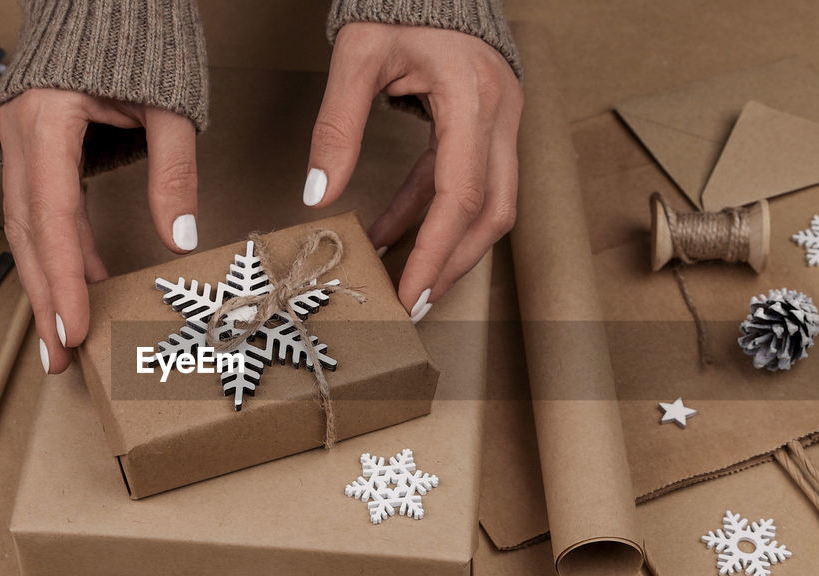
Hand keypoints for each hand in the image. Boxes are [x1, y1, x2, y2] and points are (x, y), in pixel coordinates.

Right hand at [0, 88, 198, 372]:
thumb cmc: (137, 35)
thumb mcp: (169, 105)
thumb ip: (173, 171)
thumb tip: (177, 238)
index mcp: (47, 119)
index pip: (54, 217)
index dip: (63, 279)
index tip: (74, 329)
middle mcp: (21, 133)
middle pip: (29, 233)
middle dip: (46, 299)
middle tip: (62, 356)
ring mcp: (19, 139)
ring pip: (29, 227)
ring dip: (49, 282)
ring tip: (69, 334)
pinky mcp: (32, 146)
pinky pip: (42, 209)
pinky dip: (62, 249)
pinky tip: (83, 281)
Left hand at [304, 23, 522, 320]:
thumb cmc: (399, 5)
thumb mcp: (356, 56)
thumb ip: (336, 126)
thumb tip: (317, 195)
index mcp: (473, 98)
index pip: (461, 195)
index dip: (436, 251)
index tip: (409, 293)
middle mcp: (500, 115)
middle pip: (492, 213)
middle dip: (452, 264)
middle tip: (412, 302)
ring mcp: (501, 122)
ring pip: (490, 206)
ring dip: (446, 246)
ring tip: (401, 278)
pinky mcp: (487, 126)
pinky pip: (464, 183)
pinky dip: (429, 212)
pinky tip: (390, 233)